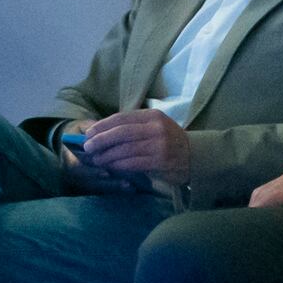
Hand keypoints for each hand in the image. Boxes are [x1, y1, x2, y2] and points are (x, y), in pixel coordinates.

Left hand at [71, 106, 193, 185]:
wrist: (195, 156)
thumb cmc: (169, 141)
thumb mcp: (154, 126)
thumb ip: (132, 127)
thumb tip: (101, 132)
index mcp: (152, 115)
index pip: (122, 118)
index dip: (102, 125)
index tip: (89, 133)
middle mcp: (155, 127)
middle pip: (121, 132)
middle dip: (101, 140)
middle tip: (88, 147)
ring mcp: (159, 144)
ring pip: (125, 149)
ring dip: (107, 155)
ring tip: (96, 159)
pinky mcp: (160, 161)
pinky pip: (133, 163)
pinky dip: (118, 165)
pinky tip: (110, 167)